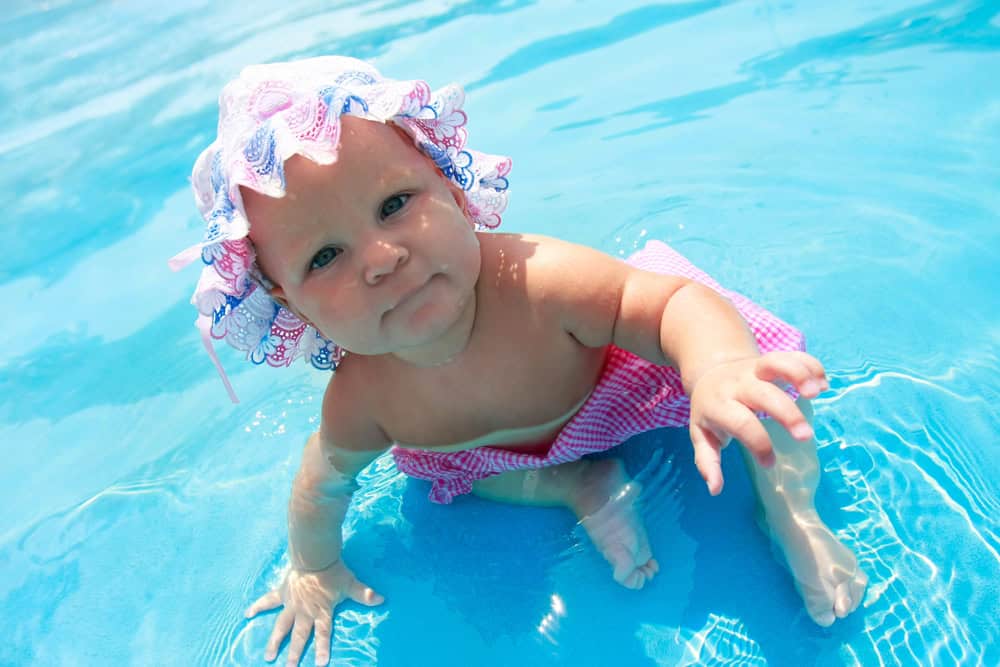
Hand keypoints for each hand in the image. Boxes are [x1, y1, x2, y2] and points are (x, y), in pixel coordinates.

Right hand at [245, 560, 383, 665]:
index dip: (322, 648)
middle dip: (294, 653)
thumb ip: (365, 593)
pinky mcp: (282, 592)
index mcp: (321, 611)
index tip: (320, 664)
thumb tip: (382, 599)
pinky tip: (247, 614)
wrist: (313, 554)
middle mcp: (304, 611)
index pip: (323, 633)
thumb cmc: (333, 570)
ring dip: (275, 641)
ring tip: (268, 655)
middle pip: (299, 635)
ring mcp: (291, 603)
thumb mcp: (350, 583)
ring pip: (281, 626)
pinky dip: (258, 606)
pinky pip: (268, 601)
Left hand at [688, 351, 827, 495]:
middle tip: (806, 436)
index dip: (758, 444)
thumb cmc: (711, 411)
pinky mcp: (771, 360)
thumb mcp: (702, 435)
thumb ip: (707, 461)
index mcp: (719, 405)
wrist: (710, 372)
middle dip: (787, 413)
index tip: (769, 463)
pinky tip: (823, 384)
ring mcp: (756, 369)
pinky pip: (793, 356)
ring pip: (777, 363)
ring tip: (817, 392)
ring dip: (799, 374)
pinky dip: (810, 365)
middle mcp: (738, 385)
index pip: (741, 423)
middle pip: (763, 394)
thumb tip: (715, 489)